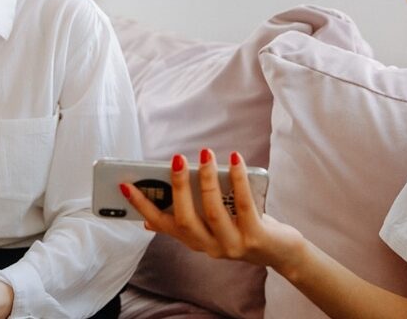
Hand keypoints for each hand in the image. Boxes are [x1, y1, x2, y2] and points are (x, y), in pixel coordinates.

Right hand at [123, 149, 304, 274]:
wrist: (281, 253)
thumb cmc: (241, 228)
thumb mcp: (209, 227)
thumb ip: (185, 221)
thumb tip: (149, 219)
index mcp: (194, 240)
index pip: (162, 224)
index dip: (143, 206)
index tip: (126, 185)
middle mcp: (209, 246)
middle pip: (185, 220)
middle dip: (177, 188)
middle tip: (176, 160)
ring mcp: (232, 245)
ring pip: (213, 213)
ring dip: (206, 181)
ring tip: (205, 154)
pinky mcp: (255, 238)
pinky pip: (244, 206)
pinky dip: (238, 180)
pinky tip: (234, 159)